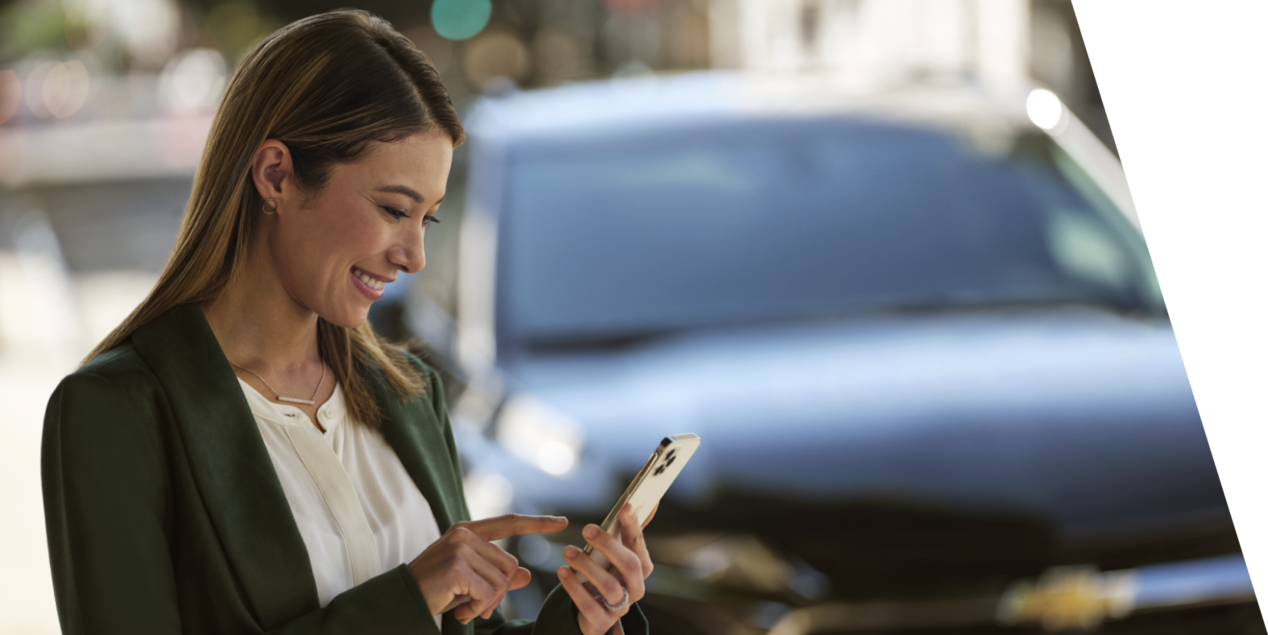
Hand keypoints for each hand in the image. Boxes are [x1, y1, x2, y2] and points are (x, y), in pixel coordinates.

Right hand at [409, 514, 567, 623]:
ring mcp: (460, 549)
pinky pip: (488, 594)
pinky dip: (477, 609)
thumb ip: (497, 576)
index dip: (537, 522)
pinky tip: (459, 611)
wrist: (401, 602)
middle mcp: (464, 535)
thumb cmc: (434, 591)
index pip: (508, 523)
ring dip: (486, 603)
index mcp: (467, 532)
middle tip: (475, 606)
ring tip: (464, 607)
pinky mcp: (457, 568)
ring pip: (501, 581)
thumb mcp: (469, 582)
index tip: (563, 522)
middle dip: (499, 592)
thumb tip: (526, 574)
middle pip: (510, 565)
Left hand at [557, 504, 654, 634]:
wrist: (594, 614)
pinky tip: (563, 572)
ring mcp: (621, 607)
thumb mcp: (615, 555)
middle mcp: (635, 587)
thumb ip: (629, 531)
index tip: (625, 506)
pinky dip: (575, 588)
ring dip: (588, 566)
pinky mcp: (602, 622)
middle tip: (587, 529)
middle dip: (609, 545)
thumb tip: (651, 502)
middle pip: (630, 565)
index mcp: (641, 567)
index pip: (639, 544)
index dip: (633, 525)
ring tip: (568, 551)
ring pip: (610, 586)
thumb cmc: (606, 575)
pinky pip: (590, 606)